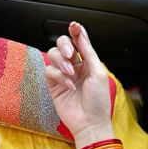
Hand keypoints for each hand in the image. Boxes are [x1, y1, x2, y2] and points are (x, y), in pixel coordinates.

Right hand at [45, 22, 113, 146]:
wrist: (90, 122)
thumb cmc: (98, 101)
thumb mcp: (98, 73)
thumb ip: (88, 53)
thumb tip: (81, 34)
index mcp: (88, 63)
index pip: (79, 43)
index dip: (75, 33)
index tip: (74, 26)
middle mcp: (75, 67)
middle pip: (62, 45)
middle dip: (65, 46)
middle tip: (72, 55)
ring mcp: (63, 76)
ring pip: (53, 56)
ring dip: (61, 62)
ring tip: (71, 74)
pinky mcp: (54, 85)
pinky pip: (49, 71)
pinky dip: (58, 76)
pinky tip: (68, 85)